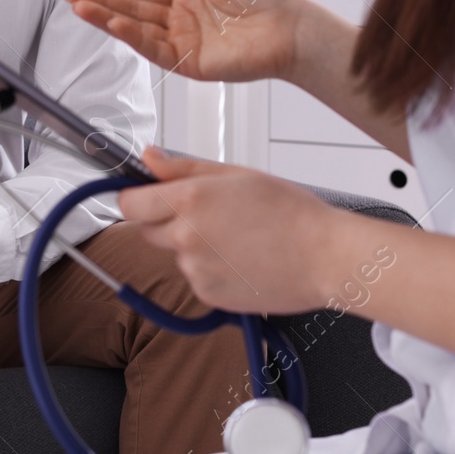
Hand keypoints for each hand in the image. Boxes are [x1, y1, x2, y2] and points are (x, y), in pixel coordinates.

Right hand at [62, 0, 309, 84]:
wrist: (292, 27)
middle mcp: (179, 17)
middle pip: (130, 7)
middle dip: (99, 0)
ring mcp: (182, 40)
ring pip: (135, 27)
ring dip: (106, 17)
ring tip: (80, 8)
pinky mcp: (188, 62)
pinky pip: (154, 47)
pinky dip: (131, 35)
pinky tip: (112, 24)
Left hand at [117, 147, 346, 315]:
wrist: (325, 257)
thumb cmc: (289, 212)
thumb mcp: (235, 174)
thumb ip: (182, 168)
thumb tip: (148, 158)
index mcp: (190, 200)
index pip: (129, 203)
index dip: (136, 197)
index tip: (146, 195)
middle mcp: (186, 237)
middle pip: (147, 230)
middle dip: (166, 220)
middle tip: (207, 213)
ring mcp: (196, 270)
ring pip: (175, 254)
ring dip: (192, 245)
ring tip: (236, 237)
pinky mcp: (209, 295)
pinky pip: (195, 277)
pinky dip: (210, 269)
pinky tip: (242, 259)